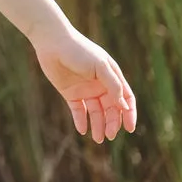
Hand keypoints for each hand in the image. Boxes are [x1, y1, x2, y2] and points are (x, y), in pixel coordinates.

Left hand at [31, 22, 137, 142]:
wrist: (52, 42)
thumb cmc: (79, 50)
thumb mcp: (100, 66)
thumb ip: (113, 85)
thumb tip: (124, 106)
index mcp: (112, 77)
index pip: (125, 99)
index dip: (129, 114)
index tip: (129, 128)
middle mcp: (100, 85)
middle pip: (111, 109)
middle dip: (112, 123)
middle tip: (109, 136)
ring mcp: (85, 90)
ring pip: (96, 112)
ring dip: (98, 125)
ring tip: (97, 139)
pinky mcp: (70, 93)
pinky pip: (79, 110)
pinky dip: (81, 121)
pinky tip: (83, 130)